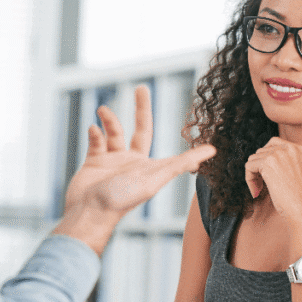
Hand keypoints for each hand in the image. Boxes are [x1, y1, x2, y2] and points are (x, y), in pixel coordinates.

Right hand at [54, 86, 214, 253]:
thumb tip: (212, 151)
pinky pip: (96, 142)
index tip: (190, 126)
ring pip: (114, 133)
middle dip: (141, 108)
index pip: (168, 146)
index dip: (179, 140)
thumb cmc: (122, 199)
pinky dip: (95, 133)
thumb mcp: (155, 178)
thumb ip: (181, 163)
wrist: (88, 213)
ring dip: (109, 120)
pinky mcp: (94, 163)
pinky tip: (94, 129)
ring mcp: (113, 162)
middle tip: (141, 88)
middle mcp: (132, 162)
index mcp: (149, 165)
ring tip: (103, 110)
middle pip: (140, 128)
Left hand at [244, 137, 301, 220]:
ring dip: (253, 175)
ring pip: (253, 159)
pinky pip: (248, 166)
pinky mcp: (268, 163)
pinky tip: (257, 191)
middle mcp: (290, 148)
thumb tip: (260, 158)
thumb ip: (283, 161)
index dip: (265, 159)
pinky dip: (249, 179)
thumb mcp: (295, 173)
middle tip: (262, 185)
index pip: (273, 143)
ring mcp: (279, 154)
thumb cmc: (298, 198)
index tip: (266, 174)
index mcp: (299, 150)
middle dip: (258, 168)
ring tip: (260, 189)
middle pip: (261, 151)